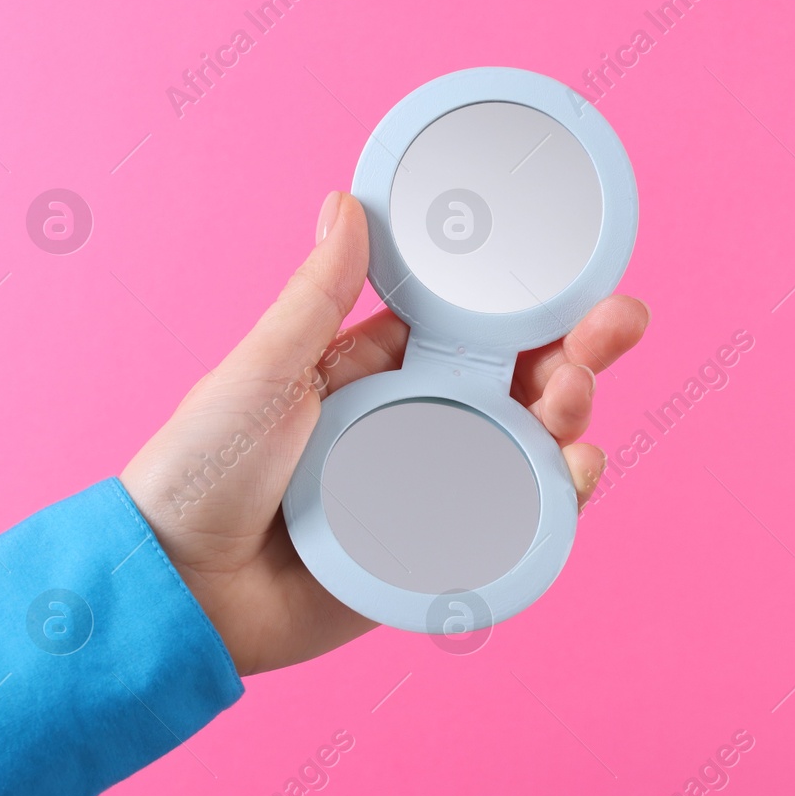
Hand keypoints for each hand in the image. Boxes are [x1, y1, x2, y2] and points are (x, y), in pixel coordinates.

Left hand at [120, 192, 647, 675]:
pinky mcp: (438, 554)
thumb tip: (346, 204)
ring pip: (527, 449)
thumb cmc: (200, 472)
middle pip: (518, 385)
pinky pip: (515, 523)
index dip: (531, 307)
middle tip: (614, 330)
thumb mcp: (260, 370)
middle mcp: (412, 425)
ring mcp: (431, 491)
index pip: (472, 331)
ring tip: (573, 403)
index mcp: (374, 372)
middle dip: (577, 354)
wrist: (180, 591)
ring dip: (570, 417)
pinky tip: (575, 472)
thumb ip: (317, 298)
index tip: (581, 284)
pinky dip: (556, 499)